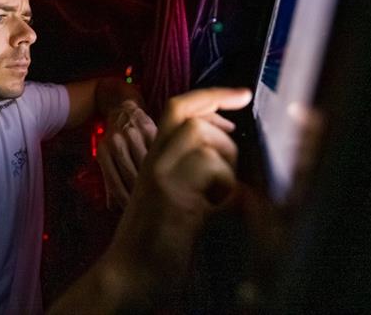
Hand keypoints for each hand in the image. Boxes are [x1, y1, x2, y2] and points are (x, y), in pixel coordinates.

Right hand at [107, 88, 251, 299]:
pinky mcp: (172, 197)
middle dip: (224, 135)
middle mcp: (154, 162)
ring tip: (218, 197)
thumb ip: (190, 170)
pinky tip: (215, 212)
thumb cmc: (155, 240)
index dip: (213, 95)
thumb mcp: (171, 195)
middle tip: (228, 171)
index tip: (242, 94)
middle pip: (191, 117)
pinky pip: (210, 170)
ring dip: (225, 164)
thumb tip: (226, 150)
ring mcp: (160, 177)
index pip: (179, 108)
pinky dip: (226, 190)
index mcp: (154, 158)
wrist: (128, 275)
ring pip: (202, 138)